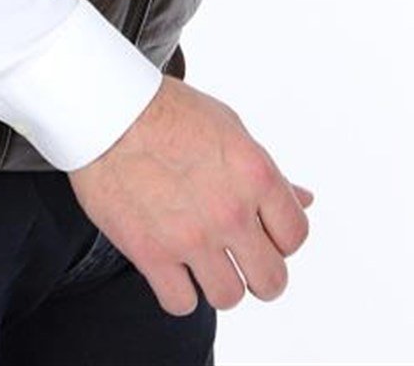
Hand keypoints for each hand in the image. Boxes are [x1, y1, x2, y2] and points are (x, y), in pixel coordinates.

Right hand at [66, 75, 313, 316]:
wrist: (108, 109)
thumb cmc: (169, 112)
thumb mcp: (231, 128)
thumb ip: (268, 173)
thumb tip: (305, 199)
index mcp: (256, 174)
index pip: (296, 236)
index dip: (280, 238)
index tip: (262, 231)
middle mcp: (230, 210)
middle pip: (271, 281)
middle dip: (259, 272)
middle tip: (238, 256)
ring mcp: (192, 236)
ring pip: (229, 297)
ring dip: (219, 282)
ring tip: (202, 259)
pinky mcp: (152, 253)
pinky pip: (182, 303)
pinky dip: (179, 291)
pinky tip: (172, 267)